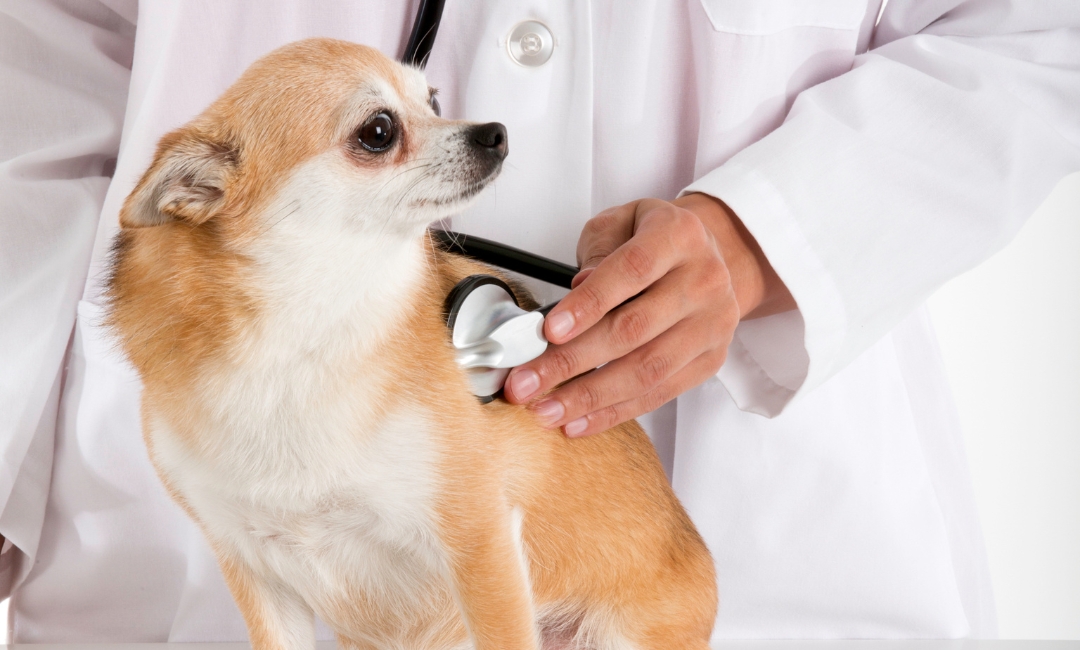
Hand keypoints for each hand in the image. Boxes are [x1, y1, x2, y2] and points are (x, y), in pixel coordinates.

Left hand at [503, 193, 792, 436]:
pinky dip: (614, 412)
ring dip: (588, 397)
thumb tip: (574, 297)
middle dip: (571, 361)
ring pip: (646, 370)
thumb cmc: (650, 239)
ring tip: (544, 410)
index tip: (550, 331)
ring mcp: (711, 324)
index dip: (589, 303)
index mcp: (679, 236)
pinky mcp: (709, 360)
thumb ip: (596, 254)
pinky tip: (577, 421)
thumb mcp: (618, 224)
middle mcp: (704, 280)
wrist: (708, 255)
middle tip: (526, 382)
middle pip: (633, 330)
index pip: (631, 271)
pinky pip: (658, 394)